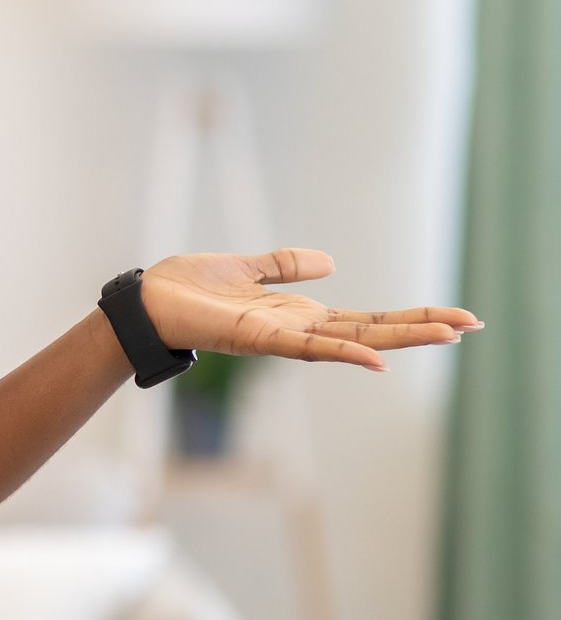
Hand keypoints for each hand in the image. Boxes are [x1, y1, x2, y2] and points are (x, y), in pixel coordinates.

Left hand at [138, 248, 482, 372]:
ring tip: (449, 333)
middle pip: (372, 328)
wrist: (144, 303)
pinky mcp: (260, 339)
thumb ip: (284, 265)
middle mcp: (296, 329)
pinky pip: (309, 348)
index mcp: (295, 314)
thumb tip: (330, 261)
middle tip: (474, 324)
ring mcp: (282, 337)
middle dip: (421, 327)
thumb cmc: (185, 289)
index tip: (453, 316)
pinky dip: (344, 353)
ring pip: (353, 338)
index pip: (365, 317)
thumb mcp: (244, 268)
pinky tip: (378, 358)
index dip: (407, 316)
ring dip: (400, 337)